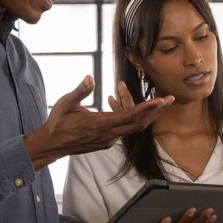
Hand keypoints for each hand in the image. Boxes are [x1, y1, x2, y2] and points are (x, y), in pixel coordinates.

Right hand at [24, 76, 173, 168]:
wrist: (52, 145)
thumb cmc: (58, 122)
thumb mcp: (66, 103)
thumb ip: (80, 91)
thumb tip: (90, 78)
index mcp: (100, 124)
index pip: (130, 116)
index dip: (147, 108)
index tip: (161, 100)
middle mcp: (108, 135)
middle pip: (139, 125)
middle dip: (156, 112)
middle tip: (170, 99)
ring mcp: (108, 140)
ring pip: (133, 128)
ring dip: (146, 115)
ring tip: (158, 103)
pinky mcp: (106, 142)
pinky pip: (124, 130)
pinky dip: (131, 119)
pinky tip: (130, 107)